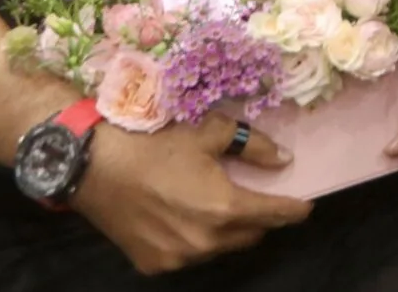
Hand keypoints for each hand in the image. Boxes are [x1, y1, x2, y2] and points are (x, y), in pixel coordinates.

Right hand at [71, 114, 311, 275]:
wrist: (93, 166)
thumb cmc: (155, 143)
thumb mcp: (210, 133)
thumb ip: (253, 147)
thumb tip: (282, 159)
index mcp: (225, 208)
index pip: (275, 215)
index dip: (294, 209)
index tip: (305, 206)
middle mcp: (206, 241)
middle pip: (250, 234)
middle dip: (261, 218)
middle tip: (257, 196)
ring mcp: (178, 258)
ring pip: (220, 248)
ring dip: (227, 230)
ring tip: (218, 204)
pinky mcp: (154, 265)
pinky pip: (189, 255)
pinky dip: (196, 239)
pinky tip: (186, 217)